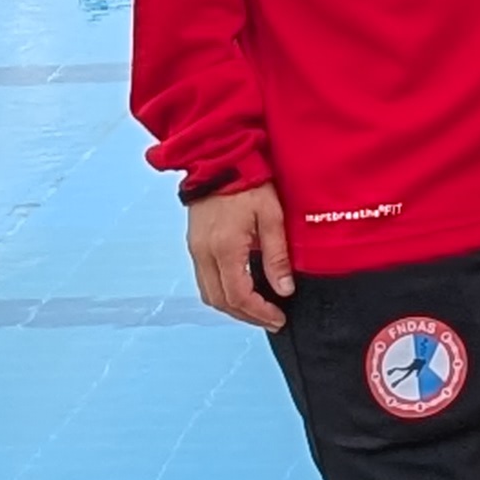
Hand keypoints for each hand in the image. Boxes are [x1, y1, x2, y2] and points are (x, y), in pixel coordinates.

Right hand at [188, 185, 295, 328]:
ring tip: (259, 310)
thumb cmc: (249, 184)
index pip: (239, 295)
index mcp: (225, 248)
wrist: (219, 160)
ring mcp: (195, 250)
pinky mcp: (194, 245)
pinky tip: (243, 291)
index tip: (279, 319)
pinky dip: (223, 292)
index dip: (259, 313)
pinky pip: (205, 280)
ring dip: (233, 307)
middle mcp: (204, 254)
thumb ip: (277, 256)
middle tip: (272, 320)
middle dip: (247, 316)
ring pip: (209, 294)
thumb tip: (284, 289)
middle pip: (221, 301)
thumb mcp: (272, 217)